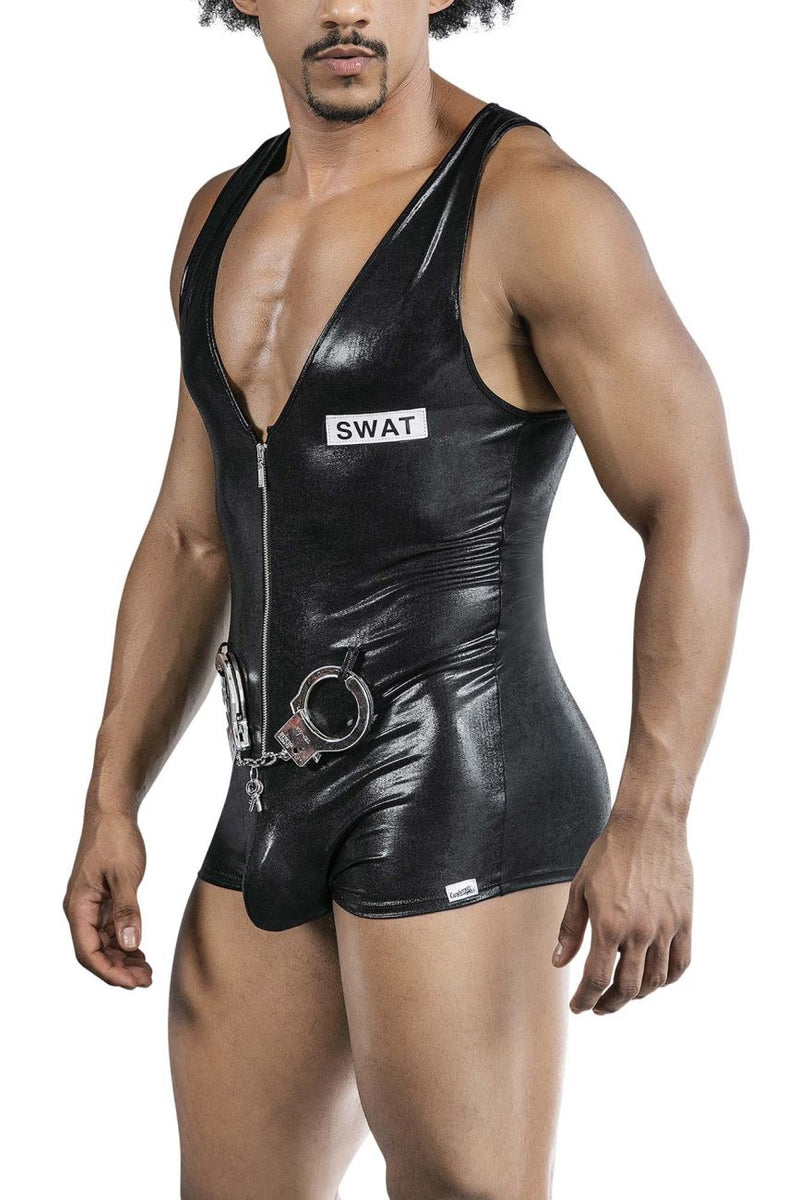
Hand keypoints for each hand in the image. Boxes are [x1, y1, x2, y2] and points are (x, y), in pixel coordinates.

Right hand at [63, 811, 151, 988]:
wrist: (112, 813)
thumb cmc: (115, 839)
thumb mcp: (125, 875)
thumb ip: (128, 911)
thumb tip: (129, 945)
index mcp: (78, 906)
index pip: (88, 952)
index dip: (109, 972)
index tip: (132, 984)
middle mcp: (80, 909)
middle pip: (95, 952)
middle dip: (119, 970)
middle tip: (146, 981)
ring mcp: (91, 905)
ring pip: (103, 943)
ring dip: (123, 959)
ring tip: (147, 972)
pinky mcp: (102, 899)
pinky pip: (110, 930)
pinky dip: (124, 943)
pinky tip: (140, 953)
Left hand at [552, 809, 692, 1013]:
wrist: (648, 827)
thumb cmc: (609, 854)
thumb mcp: (580, 889)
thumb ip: (570, 929)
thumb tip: (559, 962)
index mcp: (608, 925)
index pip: (597, 979)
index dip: (586, 999)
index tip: (579, 1007)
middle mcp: (639, 932)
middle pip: (628, 988)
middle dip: (610, 1004)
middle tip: (599, 1006)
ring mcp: (665, 928)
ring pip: (655, 980)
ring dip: (637, 994)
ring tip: (623, 993)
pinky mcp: (684, 921)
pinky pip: (681, 964)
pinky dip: (667, 979)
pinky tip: (654, 979)